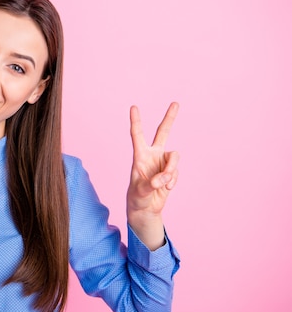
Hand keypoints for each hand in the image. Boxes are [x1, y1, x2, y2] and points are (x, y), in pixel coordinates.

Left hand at [126, 102, 179, 248]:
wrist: (146, 209)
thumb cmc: (137, 198)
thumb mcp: (140, 192)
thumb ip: (151, 184)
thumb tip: (164, 178)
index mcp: (139, 156)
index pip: (137, 135)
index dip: (136, 121)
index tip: (134, 107)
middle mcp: (152, 155)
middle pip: (163, 132)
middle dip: (170, 118)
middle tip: (176, 103)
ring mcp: (163, 162)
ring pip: (174, 157)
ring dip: (171, 171)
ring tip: (164, 184)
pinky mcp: (171, 171)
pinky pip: (176, 171)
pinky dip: (173, 180)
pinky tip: (166, 188)